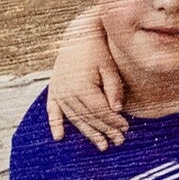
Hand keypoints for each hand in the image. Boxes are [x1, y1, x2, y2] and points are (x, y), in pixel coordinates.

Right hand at [46, 5, 129, 147]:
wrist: (78, 34)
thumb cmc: (97, 50)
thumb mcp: (109, 66)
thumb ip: (113, 88)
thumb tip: (117, 110)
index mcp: (81, 85)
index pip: (100, 111)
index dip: (113, 122)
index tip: (126, 128)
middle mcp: (67, 91)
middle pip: (88, 117)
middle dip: (105, 131)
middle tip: (118, 141)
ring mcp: (59, 91)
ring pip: (74, 118)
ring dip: (88, 133)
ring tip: (102, 145)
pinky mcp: (53, 89)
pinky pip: (52, 110)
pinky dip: (55, 123)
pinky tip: (59, 137)